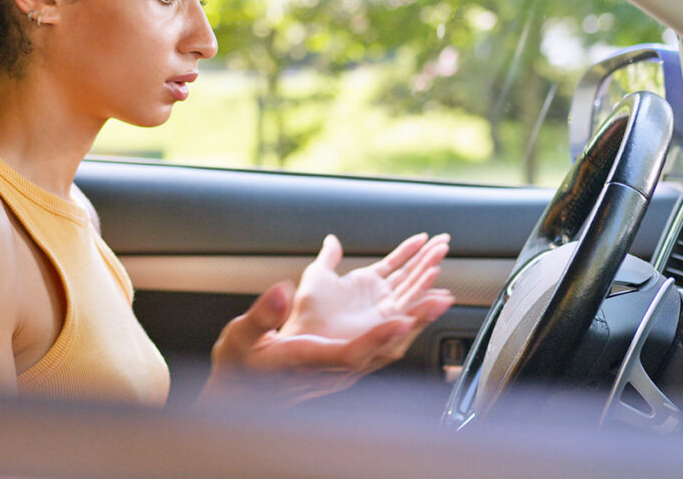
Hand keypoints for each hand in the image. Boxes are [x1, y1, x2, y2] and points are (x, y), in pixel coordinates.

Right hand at [200, 233, 453, 405]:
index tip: (399, 321)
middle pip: (381, 348)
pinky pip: (381, 341)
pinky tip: (419, 304)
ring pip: (386, 346)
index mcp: (307, 362)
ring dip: (415, 320)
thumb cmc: (240, 365)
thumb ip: (262, 316)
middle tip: (440, 299)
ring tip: (442, 296)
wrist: (243, 391)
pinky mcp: (346, 359)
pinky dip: (403, 322)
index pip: (348, 353)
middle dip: (412, 323)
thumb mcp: (241, 337)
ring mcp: (341, 367)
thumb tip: (280, 292)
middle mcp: (331, 370)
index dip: (376, 338)